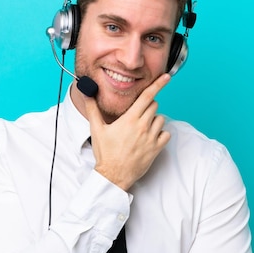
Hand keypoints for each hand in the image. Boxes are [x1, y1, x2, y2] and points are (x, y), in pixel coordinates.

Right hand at [85, 73, 171, 190]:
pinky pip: (166, 134)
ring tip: (141, 127)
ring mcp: (151, 138)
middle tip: (136, 115)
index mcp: (129, 119)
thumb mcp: (97, 129)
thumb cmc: (105, 153)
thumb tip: (87, 94)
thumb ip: (93, 109)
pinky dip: (160, 133)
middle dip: (147, 106)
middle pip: (154, 105)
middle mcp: (143, 126)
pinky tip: (150, 137)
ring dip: (154, 120)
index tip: (166, 77)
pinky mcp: (156, 149)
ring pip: (161, 119)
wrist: (113, 175)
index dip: (158, 84)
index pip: (147, 96)